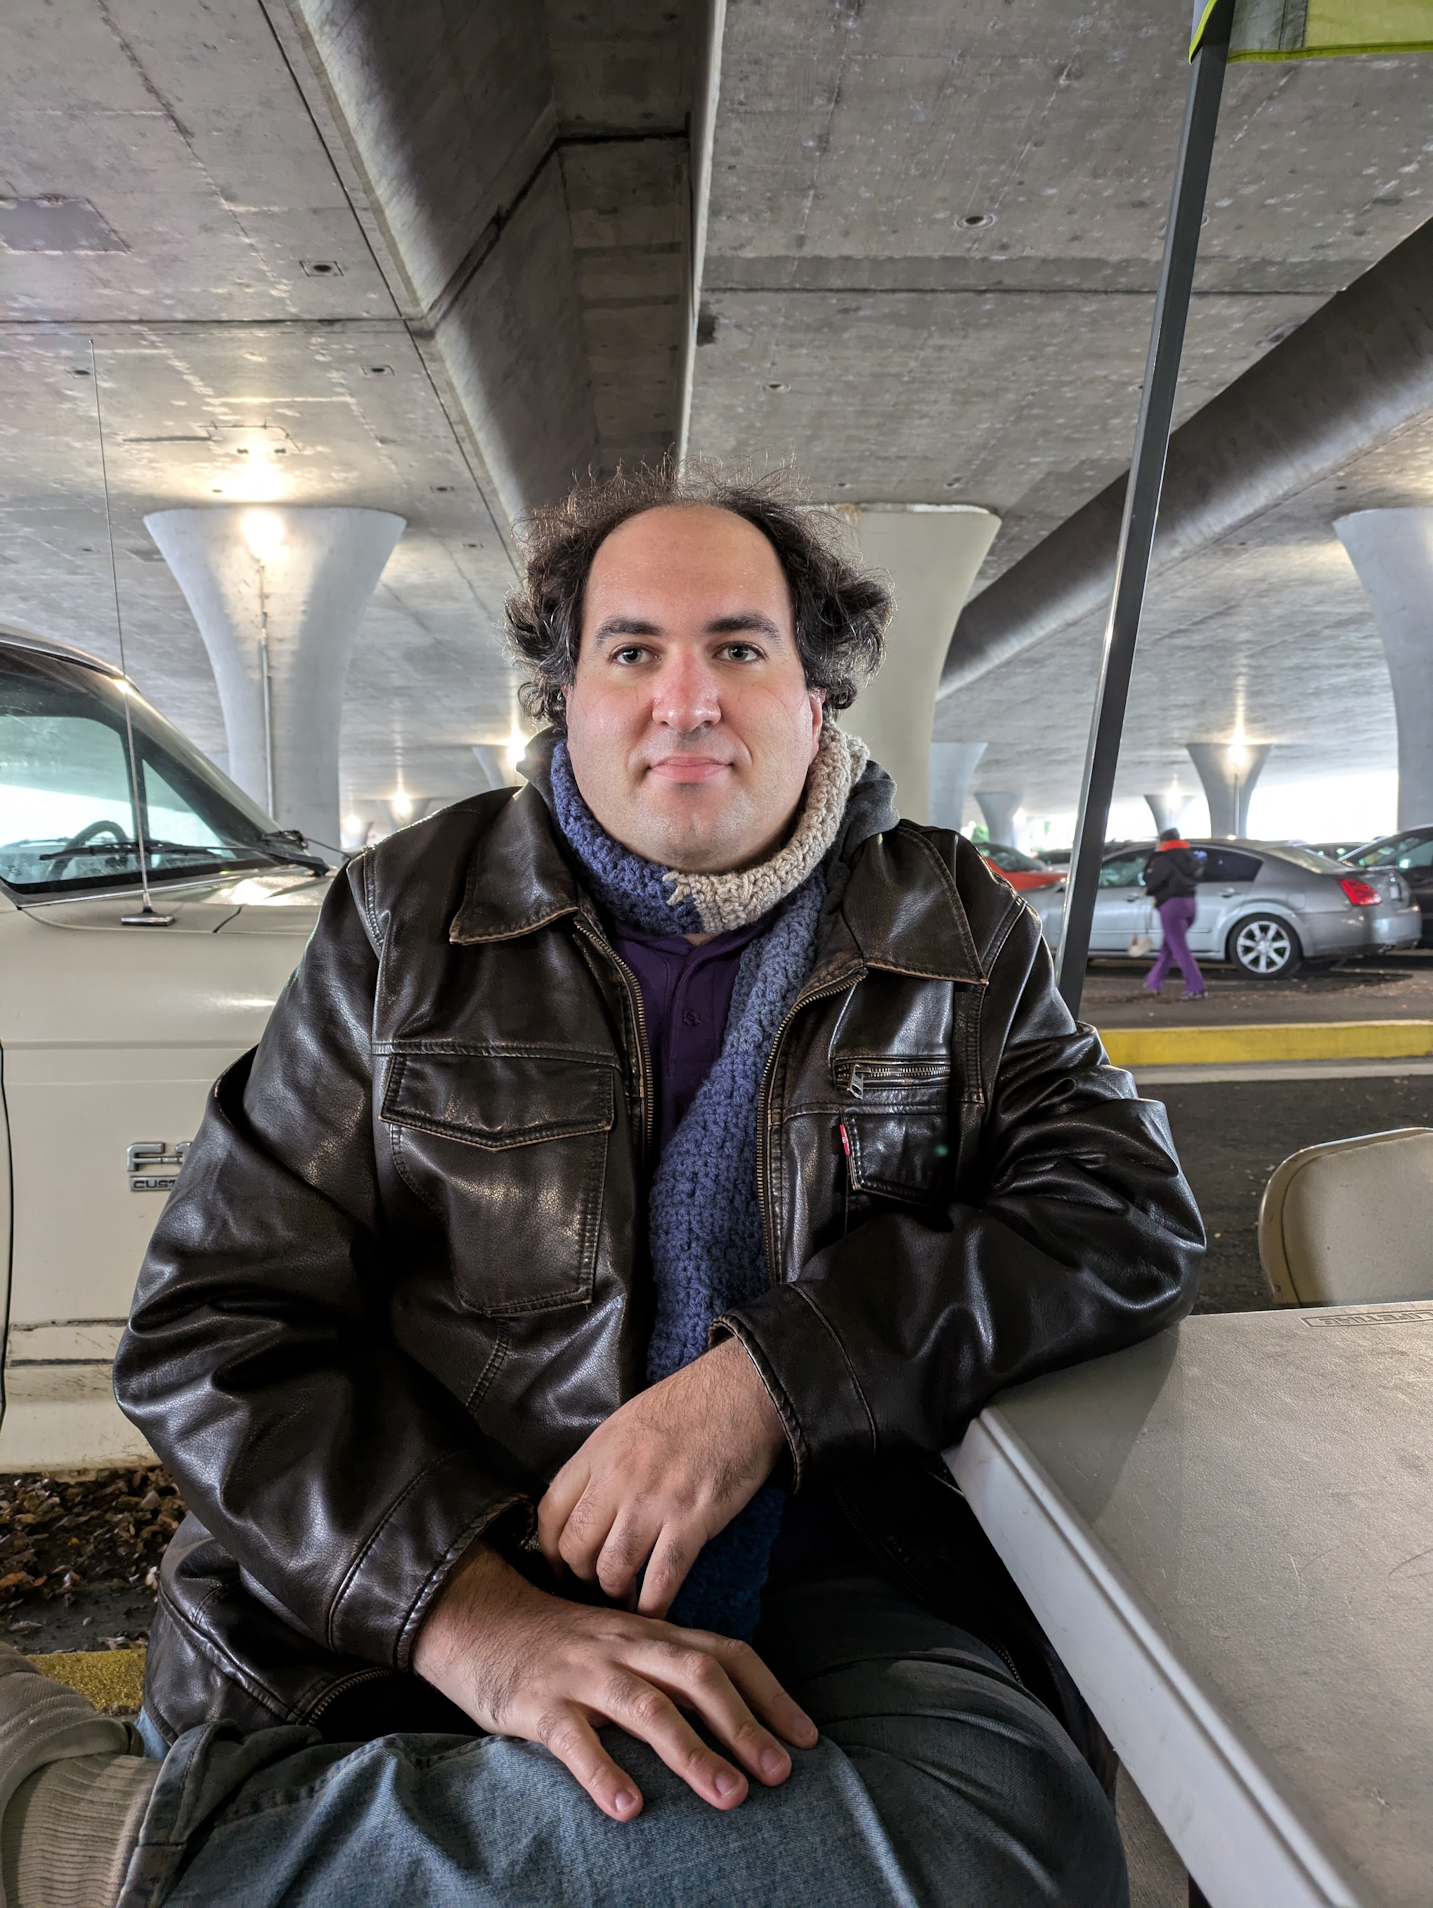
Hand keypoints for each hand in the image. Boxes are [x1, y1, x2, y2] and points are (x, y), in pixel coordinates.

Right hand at [412, 1541, 816, 1820]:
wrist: (481, 1619)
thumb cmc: (565, 1645)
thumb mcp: (624, 1645)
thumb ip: (670, 1671)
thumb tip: (738, 1721)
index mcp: (653, 1634)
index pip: (725, 1654)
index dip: (770, 1694)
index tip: (807, 1740)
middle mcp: (627, 1648)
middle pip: (696, 1677)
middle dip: (743, 1726)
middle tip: (779, 1775)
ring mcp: (584, 1674)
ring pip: (646, 1707)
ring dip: (692, 1752)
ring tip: (729, 1797)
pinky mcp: (539, 1703)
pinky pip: (574, 1739)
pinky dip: (603, 1772)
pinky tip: (628, 1808)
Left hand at [537, 1336, 785, 1616]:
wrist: (742, 1392)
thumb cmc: (689, 1403)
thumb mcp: (628, 1422)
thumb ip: (603, 1463)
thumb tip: (589, 1502)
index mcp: (597, 1452)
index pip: (550, 1513)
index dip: (550, 1550)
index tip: (559, 1568)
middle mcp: (617, 1479)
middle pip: (577, 1548)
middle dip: (581, 1578)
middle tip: (595, 1589)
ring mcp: (653, 1502)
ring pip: (613, 1570)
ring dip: (616, 1595)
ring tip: (625, 1602)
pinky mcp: (691, 1520)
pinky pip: (661, 1579)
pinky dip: (654, 1605)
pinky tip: (654, 1613)